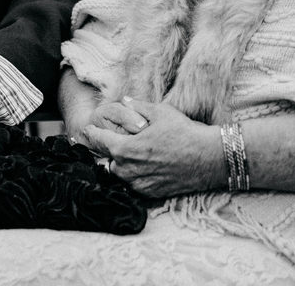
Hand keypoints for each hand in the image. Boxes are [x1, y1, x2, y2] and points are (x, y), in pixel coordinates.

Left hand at [80, 99, 221, 198]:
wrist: (209, 159)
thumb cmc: (184, 133)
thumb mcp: (160, 112)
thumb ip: (138, 106)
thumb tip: (125, 101)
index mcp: (126, 149)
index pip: (98, 141)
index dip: (90, 134)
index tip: (86, 129)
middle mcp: (128, 170)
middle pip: (106, 160)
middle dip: (106, 151)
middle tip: (107, 141)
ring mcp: (139, 184)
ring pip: (119, 174)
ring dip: (119, 165)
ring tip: (127, 153)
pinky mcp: (151, 193)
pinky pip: (133, 185)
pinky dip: (133, 176)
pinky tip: (141, 166)